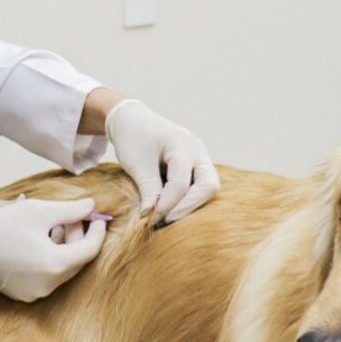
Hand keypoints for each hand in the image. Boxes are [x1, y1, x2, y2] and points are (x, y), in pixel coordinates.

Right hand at [0, 198, 106, 302]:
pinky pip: (50, 275)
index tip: (96, 216)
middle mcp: (50, 283)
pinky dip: (52, 258)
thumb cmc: (1, 227)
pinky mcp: (27, 294)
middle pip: (78, 259)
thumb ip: (70, 210)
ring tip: (53, 226)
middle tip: (71, 216)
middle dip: (79, 236)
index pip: (91, 249)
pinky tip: (41, 241)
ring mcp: (38, 292)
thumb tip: (91, 206)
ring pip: (64, 267)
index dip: (97, 231)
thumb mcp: (38, 211)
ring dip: (65, 246)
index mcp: (56, 264)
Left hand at [106, 100, 219, 223]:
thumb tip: (152, 218)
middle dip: (188, 207)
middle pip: (208, 186)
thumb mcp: (136, 164)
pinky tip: (169, 208)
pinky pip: (200, 187)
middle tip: (165, 220)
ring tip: (165, 215)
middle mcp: (198, 151)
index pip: (182, 183)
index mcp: (182, 144)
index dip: (167, 205)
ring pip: (207, 188)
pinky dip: (187, 199)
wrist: (132, 121)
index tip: (150, 219)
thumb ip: (148, 190)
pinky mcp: (196, 166)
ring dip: (189, 204)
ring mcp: (200, 158)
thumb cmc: (132, 138)